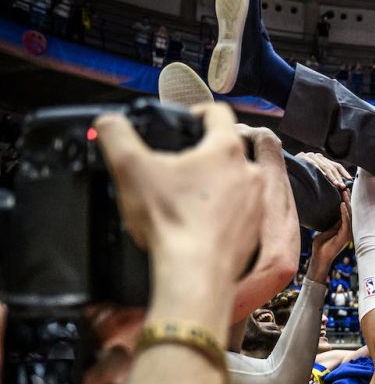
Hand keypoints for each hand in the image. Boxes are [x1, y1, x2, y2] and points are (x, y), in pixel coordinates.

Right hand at [95, 103, 263, 278]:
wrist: (194, 272)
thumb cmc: (171, 221)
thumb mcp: (129, 168)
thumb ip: (116, 135)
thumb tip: (109, 123)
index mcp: (226, 150)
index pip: (218, 113)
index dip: (198, 111)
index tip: (185, 120)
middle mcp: (249, 174)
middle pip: (227, 151)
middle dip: (202, 155)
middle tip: (177, 167)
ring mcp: (256, 205)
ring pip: (235, 183)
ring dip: (214, 185)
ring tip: (186, 197)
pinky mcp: (254, 232)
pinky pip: (238, 214)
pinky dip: (220, 214)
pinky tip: (198, 223)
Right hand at [295, 151, 351, 190]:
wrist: (286, 165)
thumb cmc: (301, 173)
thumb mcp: (315, 173)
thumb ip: (325, 175)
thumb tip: (339, 183)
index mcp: (322, 159)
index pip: (336, 165)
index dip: (344, 173)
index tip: (350, 180)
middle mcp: (318, 156)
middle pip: (332, 167)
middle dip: (338, 177)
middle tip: (343, 186)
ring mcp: (311, 156)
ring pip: (325, 167)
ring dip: (331, 177)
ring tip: (337, 185)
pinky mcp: (303, 157)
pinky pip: (314, 165)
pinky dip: (320, 172)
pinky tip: (324, 178)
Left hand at [306, 192, 352, 282]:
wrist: (320, 258)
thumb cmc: (321, 245)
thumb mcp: (327, 230)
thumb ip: (333, 223)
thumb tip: (335, 212)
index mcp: (345, 228)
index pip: (348, 212)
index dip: (346, 201)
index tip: (344, 190)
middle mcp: (349, 230)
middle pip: (351, 211)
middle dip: (349, 199)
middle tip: (346, 187)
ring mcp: (348, 233)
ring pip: (350, 214)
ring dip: (347, 203)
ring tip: (345, 192)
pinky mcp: (345, 236)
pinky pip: (346, 221)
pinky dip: (344, 212)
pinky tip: (342, 204)